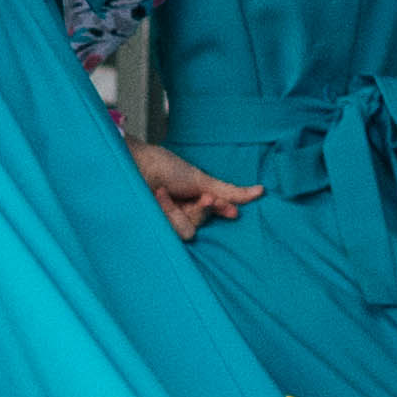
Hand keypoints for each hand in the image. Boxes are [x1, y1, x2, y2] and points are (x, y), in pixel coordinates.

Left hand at [129, 139, 260, 241]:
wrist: (136, 165)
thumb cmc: (165, 167)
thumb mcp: (203, 180)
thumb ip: (230, 191)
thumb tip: (260, 192)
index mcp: (193, 199)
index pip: (214, 212)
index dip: (223, 210)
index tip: (232, 212)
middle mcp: (181, 211)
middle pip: (202, 224)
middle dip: (202, 209)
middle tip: (199, 197)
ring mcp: (167, 221)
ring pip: (188, 231)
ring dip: (180, 211)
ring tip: (165, 193)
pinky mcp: (155, 229)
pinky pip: (173, 232)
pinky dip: (168, 213)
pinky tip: (159, 198)